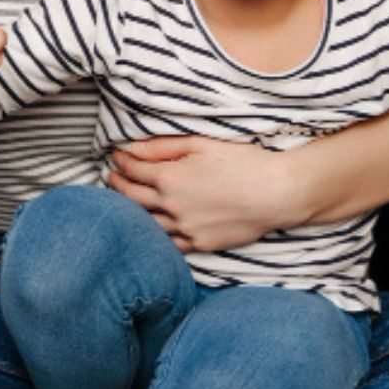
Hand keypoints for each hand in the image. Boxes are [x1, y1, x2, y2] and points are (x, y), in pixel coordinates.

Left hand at [106, 136, 309, 252]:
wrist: (277, 194)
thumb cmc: (243, 163)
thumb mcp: (202, 144)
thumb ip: (163, 147)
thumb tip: (132, 149)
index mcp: (170, 178)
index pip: (133, 168)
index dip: (121, 160)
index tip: (115, 155)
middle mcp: (172, 206)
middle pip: (132, 197)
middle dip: (118, 184)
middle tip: (111, 176)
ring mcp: (185, 228)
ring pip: (146, 223)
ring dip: (131, 211)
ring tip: (126, 202)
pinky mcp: (200, 244)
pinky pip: (169, 243)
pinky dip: (155, 234)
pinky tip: (151, 228)